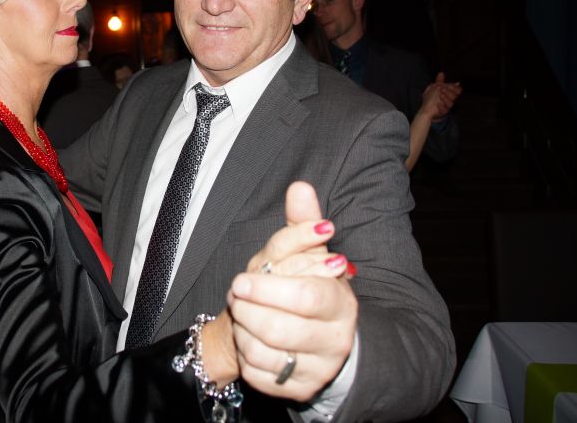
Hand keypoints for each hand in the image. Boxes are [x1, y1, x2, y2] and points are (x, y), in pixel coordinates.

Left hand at [228, 182, 357, 400]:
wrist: (311, 334)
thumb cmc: (305, 284)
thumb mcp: (305, 253)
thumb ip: (303, 222)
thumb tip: (300, 186)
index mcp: (340, 302)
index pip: (306, 296)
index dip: (268, 289)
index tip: (240, 280)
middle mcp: (335, 339)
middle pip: (282, 328)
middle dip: (249, 311)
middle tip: (236, 297)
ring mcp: (318, 368)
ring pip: (266, 353)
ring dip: (243, 330)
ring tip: (243, 314)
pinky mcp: (299, 390)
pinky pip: (259, 375)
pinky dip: (245, 355)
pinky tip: (249, 339)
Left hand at [420, 72, 461, 120]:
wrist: (425, 108)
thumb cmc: (430, 98)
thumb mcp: (433, 87)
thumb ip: (439, 81)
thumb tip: (441, 73)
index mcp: (449, 93)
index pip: (458, 90)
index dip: (454, 88)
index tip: (447, 86)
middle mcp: (449, 99)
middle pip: (455, 96)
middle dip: (448, 92)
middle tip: (441, 90)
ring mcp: (447, 106)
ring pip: (451, 103)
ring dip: (445, 99)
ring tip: (440, 96)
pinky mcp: (444, 112)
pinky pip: (445, 109)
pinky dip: (441, 106)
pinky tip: (438, 104)